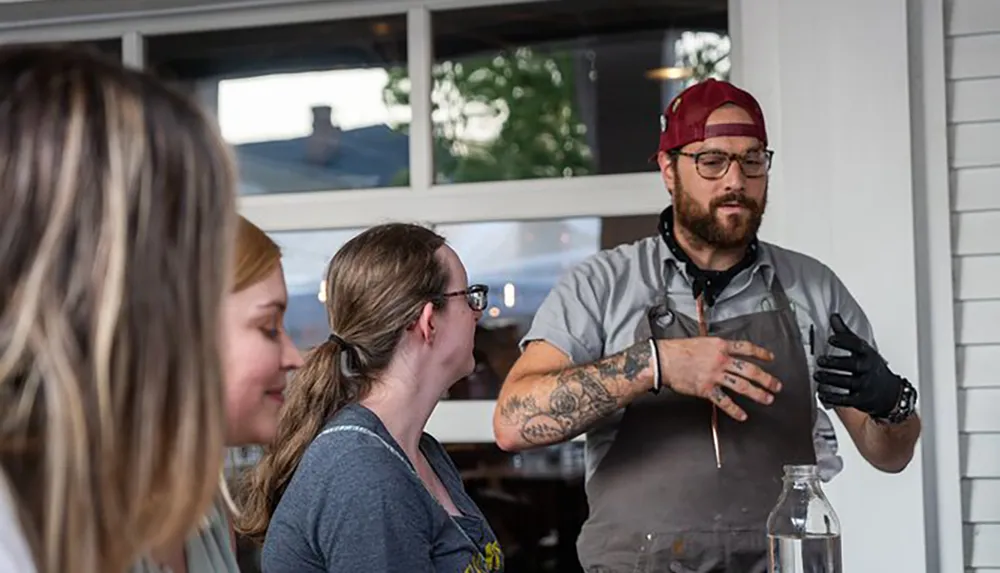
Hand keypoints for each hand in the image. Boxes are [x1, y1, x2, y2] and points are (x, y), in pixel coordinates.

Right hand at [656, 337, 781, 420]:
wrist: (663, 360)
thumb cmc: (677, 350)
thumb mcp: (701, 342)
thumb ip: (716, 348)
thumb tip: (726, 352)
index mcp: (720, 346)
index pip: (747, 348)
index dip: (762, 353)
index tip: (770, 358)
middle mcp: (721, 360)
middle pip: (750, 370)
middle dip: (766, 379)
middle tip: (776, 385)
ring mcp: (715, 375)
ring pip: (742, 385)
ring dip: (758, 393)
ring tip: (767, 399)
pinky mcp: (706, 389)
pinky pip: (724, 401)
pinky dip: (735, 410)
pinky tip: (742, 415)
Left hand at [813, 313, 902, 417]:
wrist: (889, 392)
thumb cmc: (871, 366)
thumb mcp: (862, 349)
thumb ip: (845, 334)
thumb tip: (833, 316)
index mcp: (868, 354)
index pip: (858, 346)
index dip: (845, 341)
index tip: (831, 338)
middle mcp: (867, 369)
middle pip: (853, 365)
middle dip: (836, 363)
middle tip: (820, 361)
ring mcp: (865, 385)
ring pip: (847, 383)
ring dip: (830, 380)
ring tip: (817, 376)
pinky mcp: (860, 400)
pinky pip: (845, 400)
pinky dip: (832, 397)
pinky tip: (821, 393)